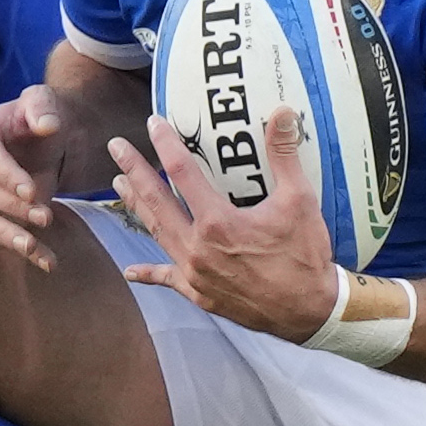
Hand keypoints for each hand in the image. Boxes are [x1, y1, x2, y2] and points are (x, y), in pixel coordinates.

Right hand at [0, 85, 74, 270]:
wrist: (45, 143)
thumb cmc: (41, 117)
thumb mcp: (44, 101)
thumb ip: (43, 106)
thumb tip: (46, 124)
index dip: (5, 174)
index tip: (32, 190)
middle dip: (11, 207)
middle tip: (46, 216)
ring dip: (7, 234)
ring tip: (34, 246)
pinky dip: (22, 251)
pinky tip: (47, 261)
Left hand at [107, 108, 339, 338]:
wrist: (310, 311)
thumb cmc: (305, 255)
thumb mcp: (299, 200)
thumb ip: (284, 154)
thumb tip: (282, 113)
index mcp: (217, 222)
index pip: (182, 172)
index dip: (166, 144)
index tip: (153, 124)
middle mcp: (197, 247)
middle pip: (157, 201)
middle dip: (134, 171)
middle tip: (115, 148)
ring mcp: (195, 273)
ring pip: (157, 233)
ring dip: (136, 206)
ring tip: (119, 185)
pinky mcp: (200, 294)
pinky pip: (168, 279)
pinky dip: (149, 273)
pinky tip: (130, 271)